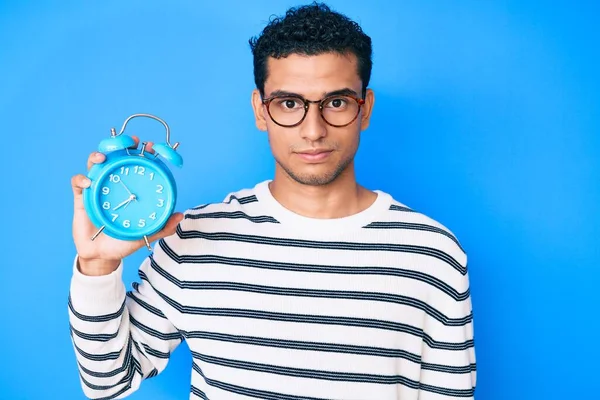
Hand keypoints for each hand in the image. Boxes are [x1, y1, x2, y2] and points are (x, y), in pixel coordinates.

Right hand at [71, 136, 183, 275]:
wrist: (103, 256)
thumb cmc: (123, 241)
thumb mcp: (145, 233)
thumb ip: (162, 227)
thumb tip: (179, 215)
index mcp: (129, 189)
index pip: (135, 165)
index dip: (143, 153)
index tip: (152, 147)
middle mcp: (113, 184)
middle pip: (115, 158)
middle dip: (120, 145)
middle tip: (130, 142)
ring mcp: (96, 189)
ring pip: (94, 165)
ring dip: (96, 156)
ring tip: (102, 157)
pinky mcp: (81, 198)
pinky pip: (77, 183)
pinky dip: (81, 180)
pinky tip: (88, 184)